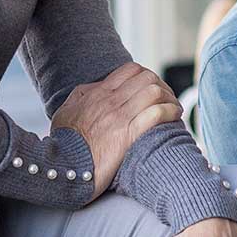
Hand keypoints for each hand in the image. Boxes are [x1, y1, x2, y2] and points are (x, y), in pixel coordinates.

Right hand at [51, 62, 181, 195]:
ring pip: (154, 92)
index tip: (153, 87)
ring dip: (170, 98)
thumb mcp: (67, 110)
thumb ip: (82, 96)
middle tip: (168, 99)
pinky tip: (174, 117)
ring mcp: (120, 117)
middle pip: (148, 78)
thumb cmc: (63, 142)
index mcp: (98, 92)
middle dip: (163, 86)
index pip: (131, 70)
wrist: (61, 166)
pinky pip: (156, 114)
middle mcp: (111, 100)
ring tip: (175, 109)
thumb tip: (94, 89)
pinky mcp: (127, 135)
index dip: (147, 75)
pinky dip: (169, 112)